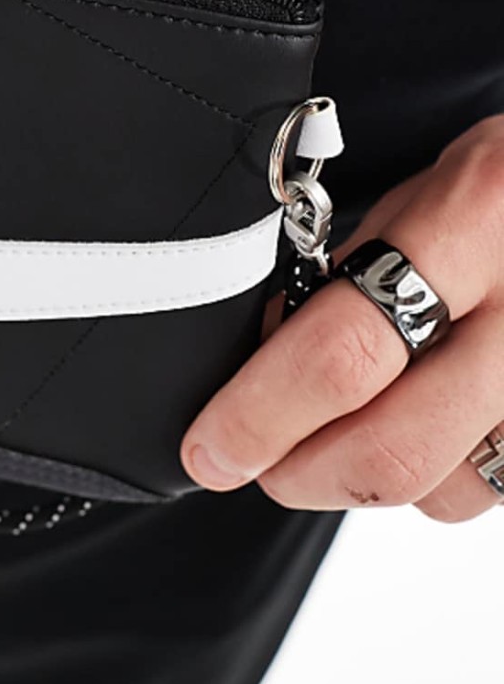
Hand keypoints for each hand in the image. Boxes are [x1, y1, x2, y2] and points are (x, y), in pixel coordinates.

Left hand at [181, 115, 503, 520]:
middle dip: (296, 472)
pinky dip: (431, 477)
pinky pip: (483, 490)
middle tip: (249, 457)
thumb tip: (259, 361)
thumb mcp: (415, 198)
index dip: (259, 416)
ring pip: (440, 492)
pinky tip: (416, 421)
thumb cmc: (500, 192)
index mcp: (469, 224)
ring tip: (342, 421)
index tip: (209, 447)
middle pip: (391, 451)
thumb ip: (342, 275)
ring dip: (364, 479)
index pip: (342, 353)